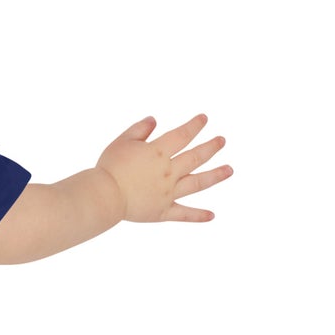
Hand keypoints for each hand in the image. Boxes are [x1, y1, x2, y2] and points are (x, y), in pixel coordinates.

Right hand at [97, 113, 232, 222]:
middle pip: (196, 157)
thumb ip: (139, 129)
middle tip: (222, 141)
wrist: (104, 195)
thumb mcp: (121, 142)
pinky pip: (184, 214)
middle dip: (211, 147)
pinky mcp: (162, 211)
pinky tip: (212, 215)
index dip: (195, 126)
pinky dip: (198, 215)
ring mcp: (168, 193)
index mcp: (158, 153)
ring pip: (197, 183)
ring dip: (215, 176)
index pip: (183, 135)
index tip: (204, 119)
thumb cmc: (109, 167)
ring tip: (230, 170)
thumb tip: (154, 120)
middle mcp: (168, 171)